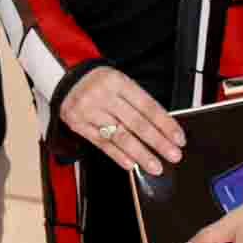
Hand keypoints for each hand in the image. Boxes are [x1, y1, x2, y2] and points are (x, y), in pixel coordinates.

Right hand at [58, 66, 184, 174]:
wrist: (63, 76)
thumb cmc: (98, 81)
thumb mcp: (119, 81)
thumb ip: (137, 102)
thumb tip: (161, 128)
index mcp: (117, 81)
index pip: (147, 105)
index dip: (165, 123)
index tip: (178, 138)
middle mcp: (102, 95)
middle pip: (136, 122)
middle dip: (157, 141)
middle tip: (173, 154)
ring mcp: (88, 110)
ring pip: (119, 135)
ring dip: (140, 153)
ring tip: (155, 165)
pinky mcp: (77, 123)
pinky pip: (100, 142)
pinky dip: (117, 155)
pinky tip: (131, 163)